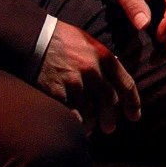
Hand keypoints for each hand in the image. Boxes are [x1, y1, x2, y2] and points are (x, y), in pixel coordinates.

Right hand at [37, 19, 139, 133]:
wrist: (31, 38)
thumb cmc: (59, 39)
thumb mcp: (87, 42)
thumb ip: (101, 59)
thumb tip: (112, 78)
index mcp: (103, 56)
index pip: (126, 84)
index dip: (132, 103)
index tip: (134, 116)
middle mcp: (93, 70)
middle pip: (109, 101)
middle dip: (111, 118)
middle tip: (109, 128)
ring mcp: (75, 83)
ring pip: (91, 112)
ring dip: (92, 123)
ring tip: (89, 127)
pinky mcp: (58, 93)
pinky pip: (73, 116)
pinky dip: (76, 124)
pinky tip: (75, 126)